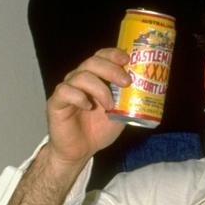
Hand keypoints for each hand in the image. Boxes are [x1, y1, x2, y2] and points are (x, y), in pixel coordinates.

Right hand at [45, 48, 130, 168]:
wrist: (81, 151)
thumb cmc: (99, 129)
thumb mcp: (121, 113)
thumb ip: (130, 100)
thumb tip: (149, 89)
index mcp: (95, 77)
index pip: (101, 56)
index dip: (113, 54)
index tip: (127, 60)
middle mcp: (80, 79)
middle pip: (93, 62)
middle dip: (112, 69)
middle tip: (126, 82)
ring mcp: (67, 89)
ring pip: (81, 76)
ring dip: (100, 89)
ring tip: (110, 105)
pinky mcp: (56, 103)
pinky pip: (65, 92)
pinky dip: (79, 97)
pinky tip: (88, 106)